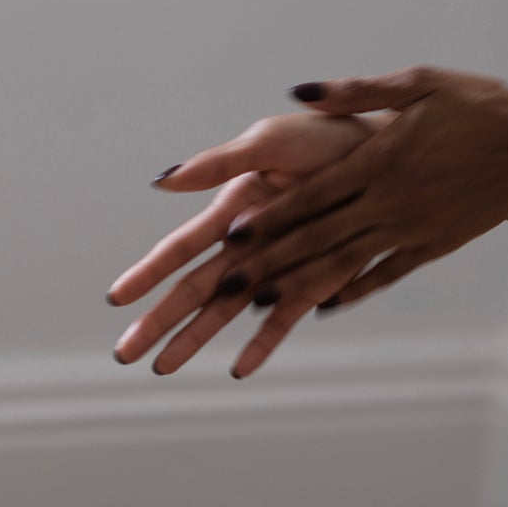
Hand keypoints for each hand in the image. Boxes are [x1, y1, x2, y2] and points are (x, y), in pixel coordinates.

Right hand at [108, 111, 375, 377]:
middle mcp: (249, 244)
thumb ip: (217, 163)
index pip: (180, 249)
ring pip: (229, 313)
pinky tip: (239, 368)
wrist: (391, 151)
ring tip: (165, 369)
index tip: (116, 298)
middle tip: (124, 355)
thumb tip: (161, 180)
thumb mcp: (268, 141)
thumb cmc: (328, 138)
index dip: (147, 273)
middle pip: (194, 290)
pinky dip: (263, 343)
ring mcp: (281, 266)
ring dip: (197, 340)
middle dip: (158, 322)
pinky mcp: (316, 281)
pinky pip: (284, 319)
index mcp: (232, 209)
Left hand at [222, 65, 507, 320]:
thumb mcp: (419, 82)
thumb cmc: (479, 105)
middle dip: (269, 263)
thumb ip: (355, 91)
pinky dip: (352, 290)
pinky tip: (324, 307)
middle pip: (318, 238)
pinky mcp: (433, 246)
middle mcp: (391, 202)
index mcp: (380, 160)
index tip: (229, 234)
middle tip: (224, 286)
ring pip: (345, 264)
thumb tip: (298, 93)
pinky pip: (384, 274)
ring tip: (258, 306)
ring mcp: (412, 230)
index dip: (268, 217)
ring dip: (300, 285)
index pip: (311, 196)